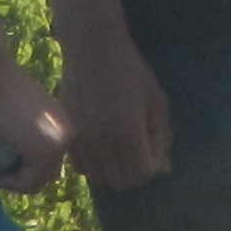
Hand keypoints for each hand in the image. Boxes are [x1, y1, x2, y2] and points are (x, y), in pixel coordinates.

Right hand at [0, 60, 71, 195]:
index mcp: (61, 124)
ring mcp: (60, 144)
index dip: (18, 170)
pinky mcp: (46, 152)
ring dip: (7, 180)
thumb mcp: (7, 121)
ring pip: (36, 183)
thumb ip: (15, 142)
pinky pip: (25, 183)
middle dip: (16, 177)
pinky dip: (3, 181)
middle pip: (45, 176)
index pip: (47, 164)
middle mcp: (67, 134)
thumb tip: (8, 170)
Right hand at [59, 33, 173, 191]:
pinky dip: (94, 167)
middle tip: (140, 154)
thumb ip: (162, 137)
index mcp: (127, 132)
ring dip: (114, 173)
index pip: (142, 173)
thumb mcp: (156, 101)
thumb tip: (164, 170)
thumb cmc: (131, 71)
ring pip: (99, 178)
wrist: (92, 49)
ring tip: (122, 154)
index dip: (152, 167)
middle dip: (135, 174)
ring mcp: (80, 140)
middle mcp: (101, 141)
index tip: (153, 152)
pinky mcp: (66, 135)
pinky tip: (103, 151)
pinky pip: (80, 167)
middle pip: (121, 181)